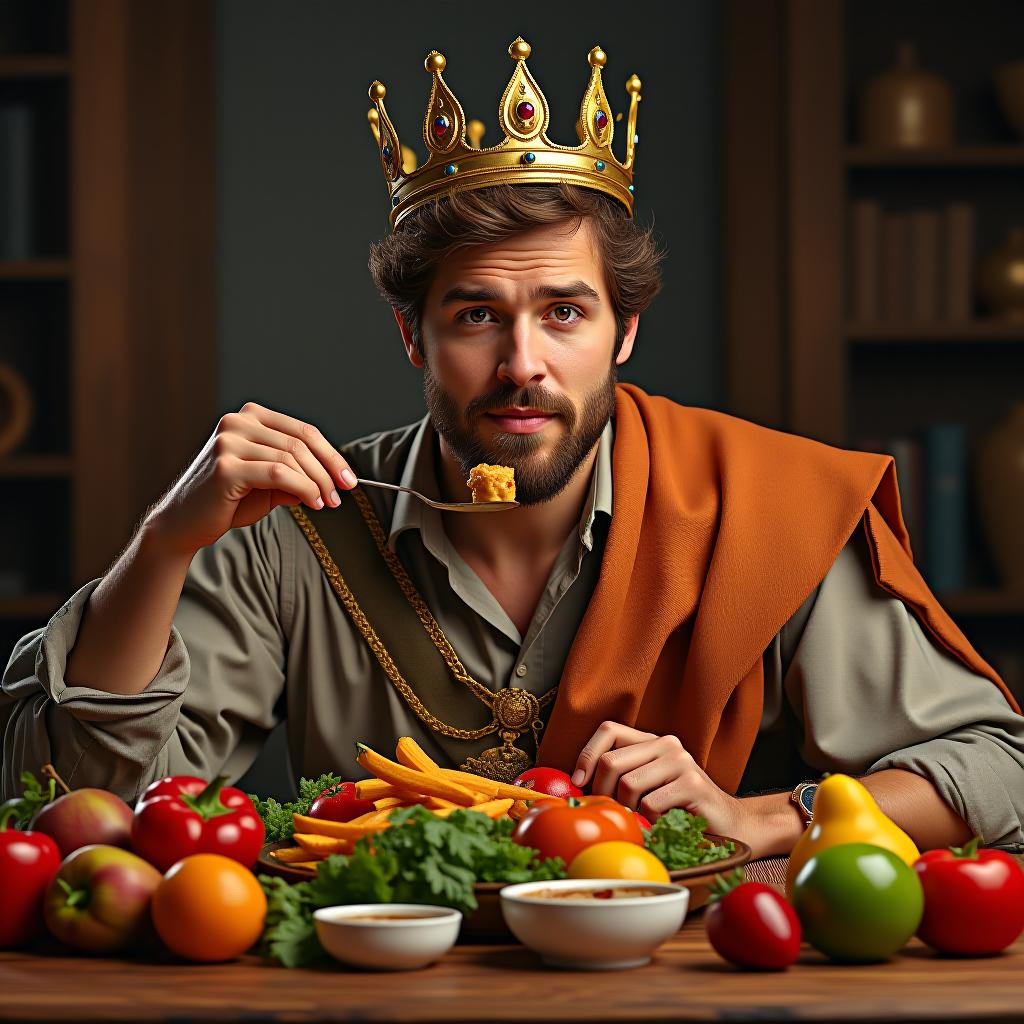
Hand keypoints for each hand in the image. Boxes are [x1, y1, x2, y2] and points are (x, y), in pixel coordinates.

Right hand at [144, 402, 357, 555]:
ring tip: (326, 503)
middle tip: (341, 494)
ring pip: (292, 458)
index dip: (331, 455)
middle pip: (301, 442)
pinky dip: (303, 489)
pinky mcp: (226, 466)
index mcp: (250, 417)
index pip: (303, 431)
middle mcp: (237, 422)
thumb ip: (297, 476)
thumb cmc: (227, 502)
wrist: (183, 524)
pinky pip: (278, 474)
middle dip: (328, 471)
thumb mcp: (269, 485)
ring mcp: (229, 441)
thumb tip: (333, 480)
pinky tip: (312, 504)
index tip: (348, 478)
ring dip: (317, 483)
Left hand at [572, 721, 749, 838]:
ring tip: (642, 820)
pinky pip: (650, 804)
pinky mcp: (692, 783)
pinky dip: (649, 821)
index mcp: (651, 741)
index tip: (579, 782)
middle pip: (611, 762)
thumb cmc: (680, 810)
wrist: (732, 825)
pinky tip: (662, 824)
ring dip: (629, 811)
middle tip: (611, 813)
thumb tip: (575, 786)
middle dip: (602, 793)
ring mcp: (681, 762)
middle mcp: (666, 744)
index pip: (608, 730)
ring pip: (628, 785)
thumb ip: (619, 779)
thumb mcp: (646, 787)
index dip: (587, 754)